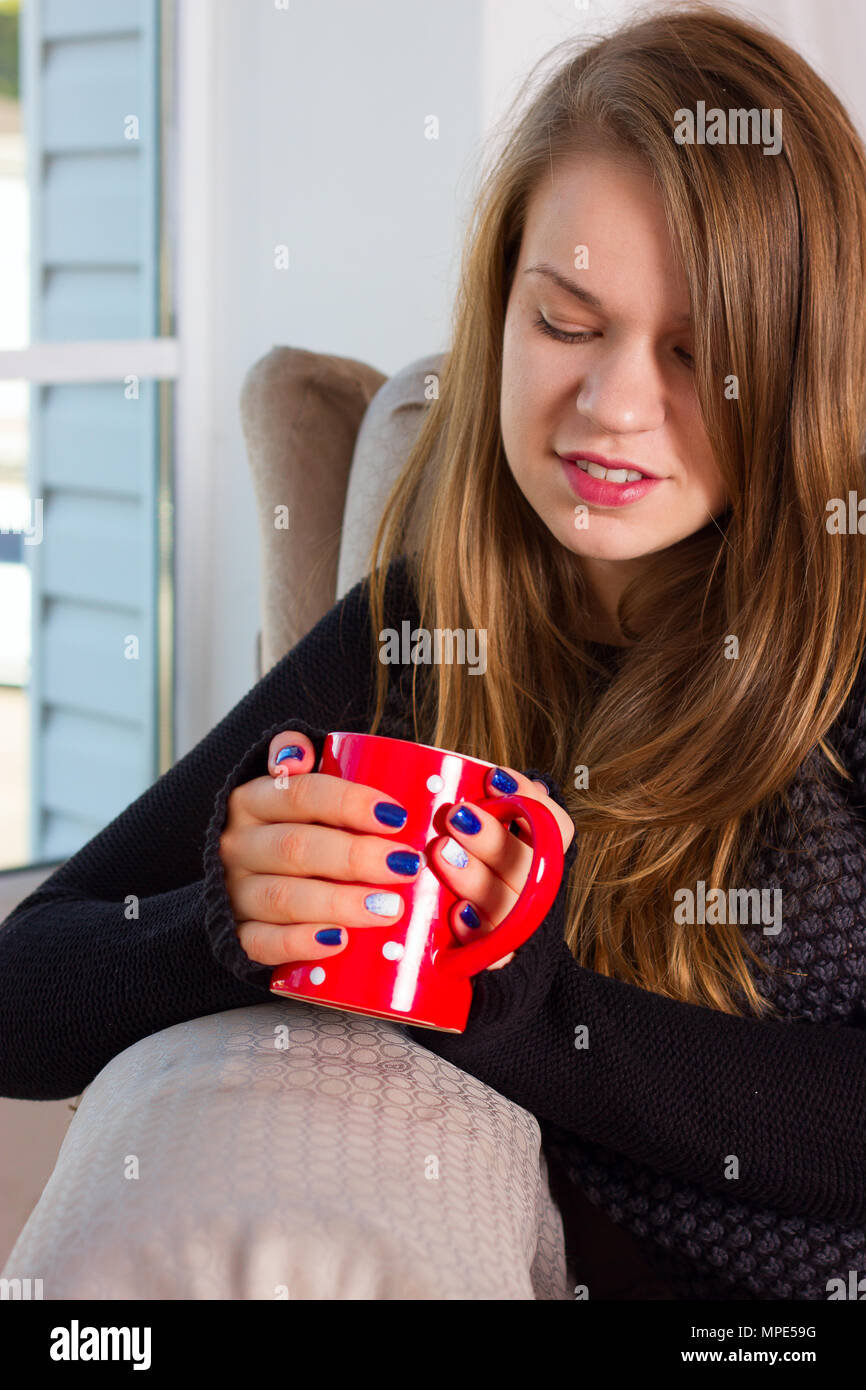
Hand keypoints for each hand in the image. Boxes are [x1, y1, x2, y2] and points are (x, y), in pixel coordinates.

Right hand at [219, 730, 425, 966]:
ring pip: (283, 898)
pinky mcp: (236, 935)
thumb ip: (300, 761)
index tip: (398, 817)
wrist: (242, 882)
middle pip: (297, 847)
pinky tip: (339, 941)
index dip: (350, 803)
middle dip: (356, 857)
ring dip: (339, 903)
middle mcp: (238, 844)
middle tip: (405, 866)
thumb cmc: (293, 827)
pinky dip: (301, 943)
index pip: (300, 794)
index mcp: (253, 800)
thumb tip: (298, 751)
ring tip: (388, 908)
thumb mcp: (292, 788)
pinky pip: (262, 943)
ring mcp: (234, 892)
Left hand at [427, 765, 575, 969]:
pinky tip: (457, 915)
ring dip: (476, 876)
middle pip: (529, 863)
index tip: (493, 779)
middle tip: (455, 816)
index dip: (530, 801)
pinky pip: (496, 952)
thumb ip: (490, 817)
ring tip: (441, 852)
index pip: (557, 827)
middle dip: (491, 837)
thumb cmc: (487, 886)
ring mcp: (522, 928)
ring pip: (509, 902)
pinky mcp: (501, 962)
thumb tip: (473, 779)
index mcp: (543, 859)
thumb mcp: (494, 846)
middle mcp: (538, 891)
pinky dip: (477, 932)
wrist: (512, 964)